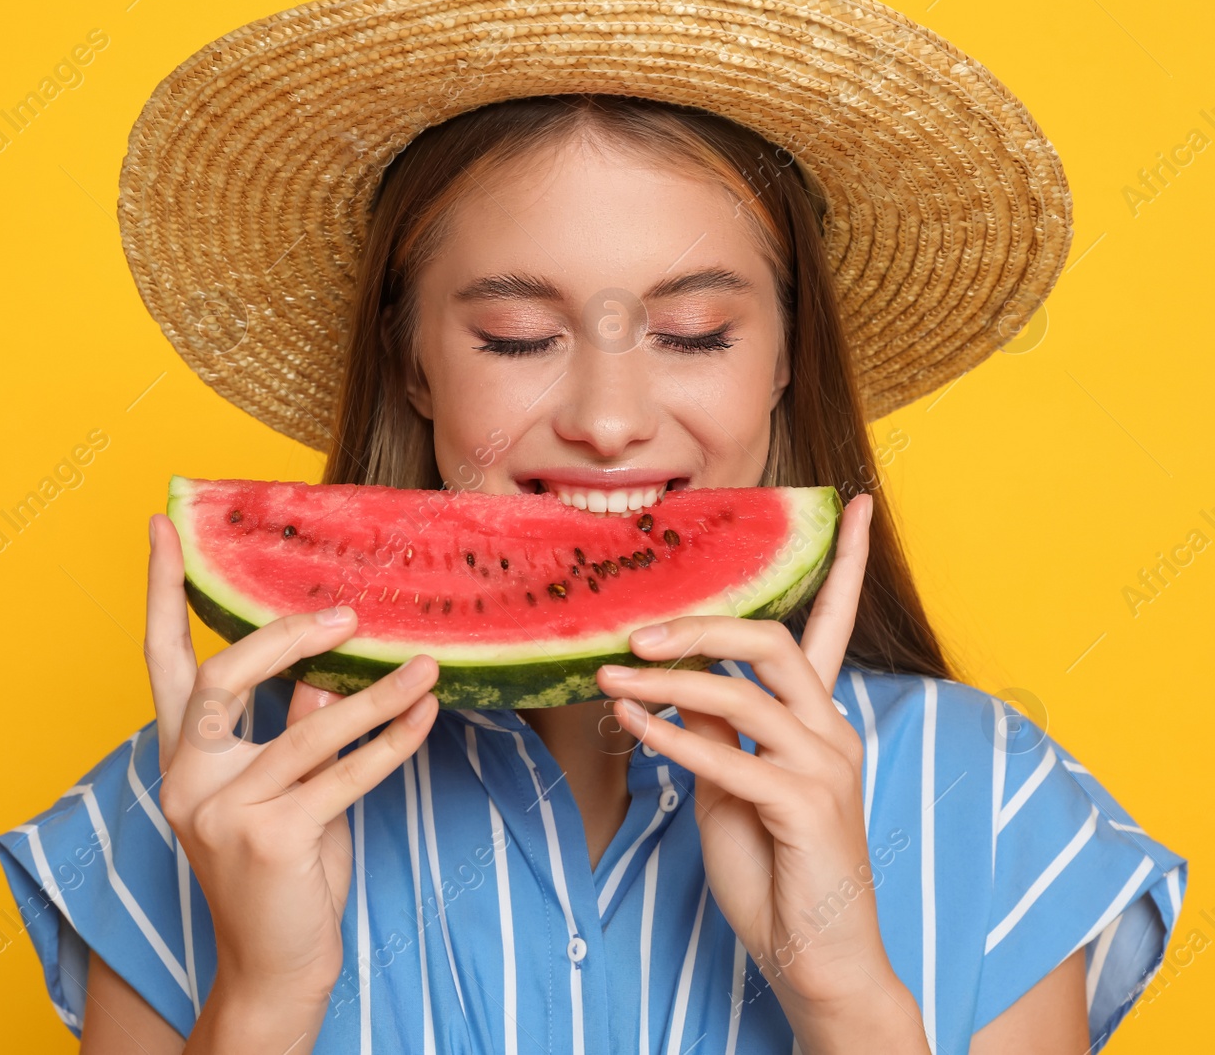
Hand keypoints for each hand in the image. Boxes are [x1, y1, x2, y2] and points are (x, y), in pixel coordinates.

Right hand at [144, 513, 439, 1001]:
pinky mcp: (269, 839)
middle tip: (346, 614)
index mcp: (182, 756)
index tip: (162, 524)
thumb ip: (295, 724)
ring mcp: (222, 811)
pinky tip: (425, 717)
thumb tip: (328, 660)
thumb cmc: (284, 870)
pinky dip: (392, 744)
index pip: (162, 658)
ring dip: (376, 693)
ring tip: (426, 665)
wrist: (276, 966)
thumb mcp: (286, 786)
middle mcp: (187, 778)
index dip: (160, 590)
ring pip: (305, 728)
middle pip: (224, 677)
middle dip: (286, 636)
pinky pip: (343, 776)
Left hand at [598, 494, 925, 1047]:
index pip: (832, 624)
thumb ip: (714, 728)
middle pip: (770, 640)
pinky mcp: (806, 808)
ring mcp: (826, 768)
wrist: (817, 959)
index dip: (844, 562)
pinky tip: (632, 725)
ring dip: (668, 678)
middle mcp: (833, 732)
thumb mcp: (730, 786)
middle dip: (698, 622)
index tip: (852, 503)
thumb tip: (672, 679)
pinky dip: (672, 737)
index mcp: (819, 720)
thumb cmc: (773, 870)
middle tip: (634, 630)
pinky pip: (728, 756)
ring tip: (610, 676)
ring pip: (745, 691)